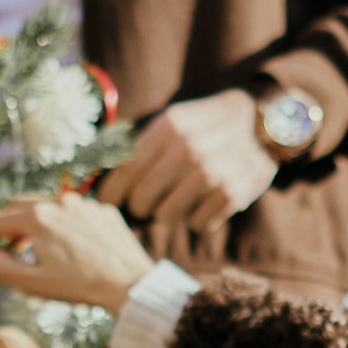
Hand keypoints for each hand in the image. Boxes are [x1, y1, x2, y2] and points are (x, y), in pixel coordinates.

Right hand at [0, 185, 152, 314]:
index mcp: (38, 217)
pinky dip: (57, 222)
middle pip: (19, 206)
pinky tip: (58, 241)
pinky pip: (72, 211)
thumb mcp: (33, 282)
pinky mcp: (102, 210)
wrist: (129, 284)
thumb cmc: (80, 285)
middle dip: (1, 222)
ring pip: (47, 205)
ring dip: (29, 221)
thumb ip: (1, 266)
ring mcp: (83, 203)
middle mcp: (59, 201)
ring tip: (22, 243)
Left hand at [111, 89, 269, 259]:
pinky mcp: (233, 194)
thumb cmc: (203, 128)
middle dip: (139, 206)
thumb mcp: (172, 122)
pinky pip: (198, 224)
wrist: (258, 124)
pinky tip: (206, 202)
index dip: (110, 192)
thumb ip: (137, 145)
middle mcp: (189, 148)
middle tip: (145, 203)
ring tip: (177, 200)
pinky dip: (198, 219)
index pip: (125, 170)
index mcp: (169, 126)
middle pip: (141, 199)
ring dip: (167, 214)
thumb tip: (89, 174)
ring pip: (166, 217)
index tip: (105, 203)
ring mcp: (213, 172)